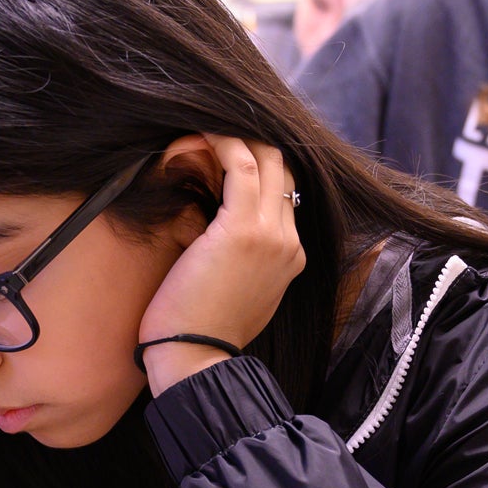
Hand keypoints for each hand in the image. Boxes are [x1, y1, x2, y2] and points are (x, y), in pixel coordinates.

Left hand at [138, 135, 304, 394]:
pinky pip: (240, 165)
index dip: (257, 165)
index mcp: (291, 257)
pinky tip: (200, 134)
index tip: (224, 150)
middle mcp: (289, 242)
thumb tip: (218, 233)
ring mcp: (271, 235)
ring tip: (203, 127)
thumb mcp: (234, 291)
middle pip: (283, 169)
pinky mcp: (242, 230)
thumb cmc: (199, 332)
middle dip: (251, 143)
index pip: (284, 193)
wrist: (195, 360)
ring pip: (266, 159)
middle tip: (214, 130)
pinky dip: (222, 142)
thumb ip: (240, 259)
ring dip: (234, 136)